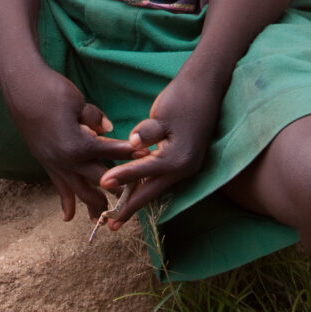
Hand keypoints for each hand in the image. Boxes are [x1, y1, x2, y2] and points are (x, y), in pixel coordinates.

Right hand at [5, 67, 133, 221]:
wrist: (21, 89)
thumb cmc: (51, 91)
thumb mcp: (78, 101)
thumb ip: (95, 118)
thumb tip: (108, 129)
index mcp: (79, 144)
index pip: (112, 151)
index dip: (131, 153)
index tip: (148, 157)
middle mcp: (68, 160)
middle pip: (100, 180)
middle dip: (120, 187)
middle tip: (137, 194)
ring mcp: (55, 164)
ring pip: (80, 192)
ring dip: (94, 204)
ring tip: (108, 215)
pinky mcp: (46, 163)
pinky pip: (58, 187)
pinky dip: (65, 203)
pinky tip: (69, 217)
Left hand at [98, 75, 222, 225]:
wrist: (208, 86)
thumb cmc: (183, 97)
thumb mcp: (162, 113)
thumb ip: (146, 132)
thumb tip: (132, 144)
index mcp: (178, 158)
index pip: (144, 172)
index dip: (121, 178)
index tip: (102, 184)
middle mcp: (186, 168)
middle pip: (153, 192)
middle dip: (131, 207)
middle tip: (111, 225)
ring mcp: (190, 166)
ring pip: (159, 186)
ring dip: (140, 198)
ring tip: (121, 212)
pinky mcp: (189, 160)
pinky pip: (165, 178)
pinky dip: (150, 184)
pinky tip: (138, 188)